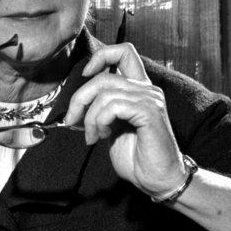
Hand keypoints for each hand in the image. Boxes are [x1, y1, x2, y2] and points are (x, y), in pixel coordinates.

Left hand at [63, 42, 188, 197]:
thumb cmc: (137, 158)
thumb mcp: (112, 129)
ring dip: (90, 118)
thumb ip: (101, 111)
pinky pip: (114, 106)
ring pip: (105, 93)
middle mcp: (146, 89)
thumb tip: (77, 105)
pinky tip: (104, 136)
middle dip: (79, 99)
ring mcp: (150, 99)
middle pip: (103, 76)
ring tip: (93, 136)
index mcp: (138, 89)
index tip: (85, 76)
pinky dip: (101, 121)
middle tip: (72, 122)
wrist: (158, 179)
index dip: (100, 57)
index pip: (123, 52)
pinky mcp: (150, 113)